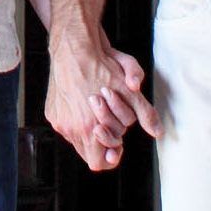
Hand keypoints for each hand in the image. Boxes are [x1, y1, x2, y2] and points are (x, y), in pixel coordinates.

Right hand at [44, 26, 160, 171]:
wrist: (74, 48)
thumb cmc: (100, 67)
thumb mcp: (130, 91)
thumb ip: (145, 114)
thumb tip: (158, 132)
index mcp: (89, 128)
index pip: (99, 162)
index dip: (112, 156)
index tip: (118, 144)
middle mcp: (70, 128)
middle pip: (89, 153)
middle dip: (104, 140)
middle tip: (112, 123)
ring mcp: (59, 120)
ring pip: (78, 140)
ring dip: (91, 130)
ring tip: (99, 110)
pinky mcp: (52, 111)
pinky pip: (67, 126)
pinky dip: (77, 120)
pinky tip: (85, 103)